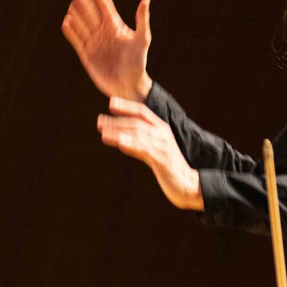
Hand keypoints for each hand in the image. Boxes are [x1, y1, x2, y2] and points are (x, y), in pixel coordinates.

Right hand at [61, 0, 152, 100]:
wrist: (129, 86)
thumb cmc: (138, 63)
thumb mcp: (143, 40)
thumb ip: (142, 20)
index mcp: (115, 27)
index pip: (105, 6)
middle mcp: (103, 33)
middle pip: (91, 14)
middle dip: (85, 3)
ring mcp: (94, 43)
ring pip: (82, 25)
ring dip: (77, 14)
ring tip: (72, 4)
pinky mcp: (86, 55)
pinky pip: (76, 40)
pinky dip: (71, 32)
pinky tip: (66, 22)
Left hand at [97, 95, 202, 210]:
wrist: (187, 184)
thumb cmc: (168, 167)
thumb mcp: (155, 150)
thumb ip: (141, 142)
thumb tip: (121, 138)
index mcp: (161, 129)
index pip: (143, 112)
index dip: (127, 106)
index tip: (111, 102)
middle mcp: (162, 134)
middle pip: (137, 122)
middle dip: (117, 121)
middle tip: (99, 121)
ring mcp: (163, 146)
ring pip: (138, 134)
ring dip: (119, 132)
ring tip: (102, 132)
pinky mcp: (162, 159)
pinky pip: (144, 149)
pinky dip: (130, 144)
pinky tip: (119, 143)